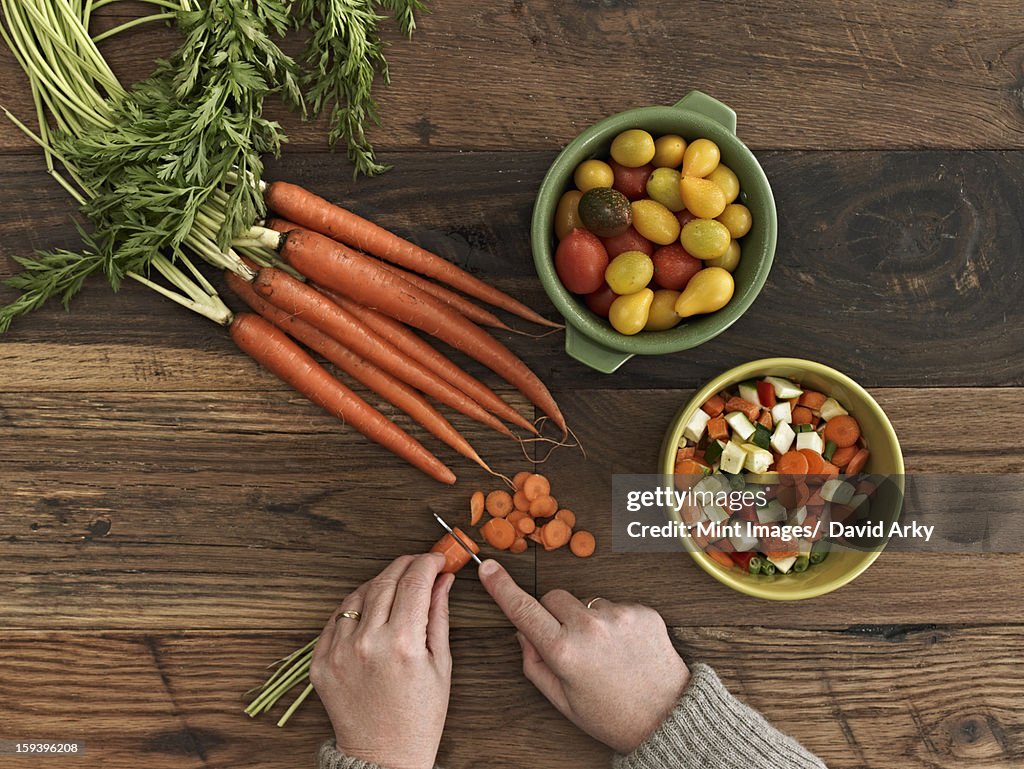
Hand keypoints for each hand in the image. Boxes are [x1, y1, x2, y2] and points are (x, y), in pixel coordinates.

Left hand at [311, 553, 453, 768]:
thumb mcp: (440, 664)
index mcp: (404, 644)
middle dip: (406, 565)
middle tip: (419, 563)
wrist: (383, 756)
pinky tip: (371, 611)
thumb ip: (438, 615)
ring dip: (380, 583)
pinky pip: (337, 618)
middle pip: (386, 581)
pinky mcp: (321, 661)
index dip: (428, 563)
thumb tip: (442, 579)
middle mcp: (368, 643)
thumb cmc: (418, 717)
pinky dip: (355, 607)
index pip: (415, 582)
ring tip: (396, 588)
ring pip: (359, 594)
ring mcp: (339, 651)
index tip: (437, 559)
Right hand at [478, 559, 688, 753]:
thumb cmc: (613, 715)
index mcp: (564, 652)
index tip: (489, 568)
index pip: (524, 610)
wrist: (668, 717)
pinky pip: (615, 605)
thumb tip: (524, 632)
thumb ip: (535, 664)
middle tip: (569, 643)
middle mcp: (589, 628)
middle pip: (554, 597)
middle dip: (553, 613)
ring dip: (587, 619)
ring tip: (605, 652)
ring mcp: (618, 615)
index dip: (502, 588)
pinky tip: (625, 647)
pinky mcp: (642, 611)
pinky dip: (614, 621)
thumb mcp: (563, 700)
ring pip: (585, 601)